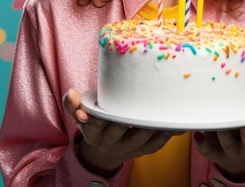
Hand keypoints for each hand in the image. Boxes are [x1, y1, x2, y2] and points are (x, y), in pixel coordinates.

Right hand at [63, 89, 178, 176]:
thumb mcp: (80, 112)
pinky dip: (163, 136)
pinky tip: (172, 126)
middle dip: (127, 121)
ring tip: (161, 114)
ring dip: (150, 128)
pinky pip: (152, 146)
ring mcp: (125, 148)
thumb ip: (72, 103)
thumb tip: (71, 93)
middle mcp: (108, 141)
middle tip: (139, 108)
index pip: (95, 123)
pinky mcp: (140, 151)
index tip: (104, 109)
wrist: (103, 148)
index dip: (98, 118)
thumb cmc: (94, 120)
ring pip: (138, 140)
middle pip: (118, 132)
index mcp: (92, 130)